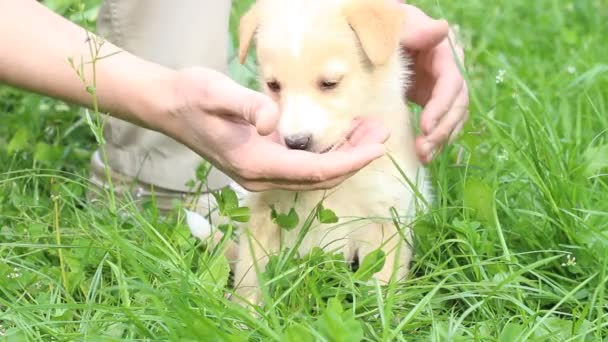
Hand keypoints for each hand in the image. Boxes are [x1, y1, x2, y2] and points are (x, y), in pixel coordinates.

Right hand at [159, 68, 388, 191]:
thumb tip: (272, 123)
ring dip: (343, 157)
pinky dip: (327, 154)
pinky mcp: (261, 163)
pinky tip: (341, 134)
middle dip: (355, 159)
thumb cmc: (192, 97)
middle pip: (320, 178)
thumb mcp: (217, 93)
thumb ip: (247, 105)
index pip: (315, 171)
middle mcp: (260, 175)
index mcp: (254, 162)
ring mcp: (260, 173)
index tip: (377, 147)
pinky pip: (302, 167)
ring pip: (313, 175)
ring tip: (370, 130)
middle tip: (382, 132)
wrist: (167, 107)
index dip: (350, 161)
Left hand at [399, 4, 468, 163]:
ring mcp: (440, 87)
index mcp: (443, 53)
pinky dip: (434, 139)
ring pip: (453, 117)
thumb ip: (415, 28)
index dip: (441, 106)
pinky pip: (440, 122)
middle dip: (443, 129)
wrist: (376, 35)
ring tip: (424, 156)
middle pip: (458, 104)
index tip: (425, 126)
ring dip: (441, 139)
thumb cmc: (385, 25)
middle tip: (424, 148)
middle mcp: (448, 71)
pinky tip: (423, 155)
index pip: (452, 83)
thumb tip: (444, 28)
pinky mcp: (430, 99)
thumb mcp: (397, 23)